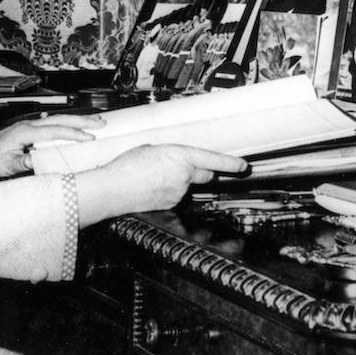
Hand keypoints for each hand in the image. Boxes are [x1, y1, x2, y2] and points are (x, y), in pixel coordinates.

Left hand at [0, 114, 104, 180]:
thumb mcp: (6, 166)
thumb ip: (24, 163)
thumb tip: (42, 161)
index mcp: (24, 132)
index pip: (54, 131)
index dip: (73, 134)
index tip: (90, 138)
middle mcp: (28, 125)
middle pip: (60, 119)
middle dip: (82, 121)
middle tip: (101, 123)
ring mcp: (29, 126)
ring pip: (57, 119)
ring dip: (76, 120)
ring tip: (95, 122)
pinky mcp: (29, 130)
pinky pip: (52, 124)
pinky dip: (67, 123)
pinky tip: (75, 125)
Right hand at [76, 144, 247, 225]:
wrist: (111, 190)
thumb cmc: (126, 166)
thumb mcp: (151, 149)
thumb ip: (171, 154)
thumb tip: (178, 161)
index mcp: (179, 157)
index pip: (213, 160)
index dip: (231, 164)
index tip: (244, 166)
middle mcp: (183, 176)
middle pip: (205, 174)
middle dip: (203, 170)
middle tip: (187, 167)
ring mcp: (178, 193)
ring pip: (188, 185)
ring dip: (180, 181)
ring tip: (155, 176)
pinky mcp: (171, 205)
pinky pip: (177, 195)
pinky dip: (170, 190)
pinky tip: (152, 187)